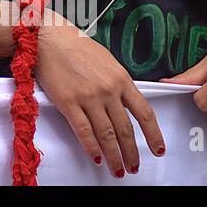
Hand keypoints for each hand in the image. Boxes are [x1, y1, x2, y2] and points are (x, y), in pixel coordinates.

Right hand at [34, 14, 164, 176]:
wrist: (49, 37)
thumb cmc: (75, 46)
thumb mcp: (107, 61)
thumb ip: (118, 82)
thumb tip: (125, 103)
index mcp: (121, 79)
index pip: (144, 113)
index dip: (153, 135)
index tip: (158, 149)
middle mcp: (108, 90)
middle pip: (125, 129)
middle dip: (132, 152)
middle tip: (134, 166)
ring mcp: (88, 97)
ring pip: (107, 135)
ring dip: (114, 156)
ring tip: (117, 169)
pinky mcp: (68, 102)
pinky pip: (83, 131)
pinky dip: (91, 147)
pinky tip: (96, 157)